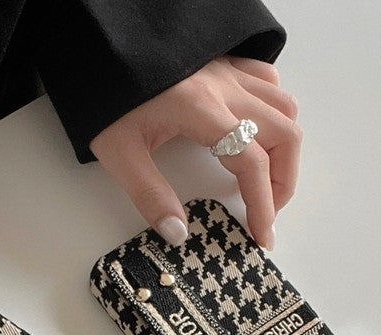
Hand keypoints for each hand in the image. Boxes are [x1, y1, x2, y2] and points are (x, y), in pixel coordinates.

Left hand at [90, 56, 301, 249]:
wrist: (96, 53)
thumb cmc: (104, 96)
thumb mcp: (118, 152)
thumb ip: (149, 195)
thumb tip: (178, 232)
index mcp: (200, 109)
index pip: (251, 162)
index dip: (263, 204)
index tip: (262, 235)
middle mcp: (223, 87)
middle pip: (284, 134)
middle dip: (283, 182)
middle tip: (266, 213)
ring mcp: (227, 72)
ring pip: (284, 107)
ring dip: (284, 149)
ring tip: (265, 180)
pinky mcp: (222, 65)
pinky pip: (267, 82)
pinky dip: (274, 111)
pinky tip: (257, 133)